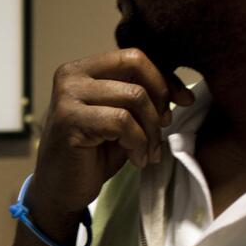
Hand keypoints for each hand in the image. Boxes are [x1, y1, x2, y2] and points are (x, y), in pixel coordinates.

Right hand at [29, 49, 194, 225]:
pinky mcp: (69, 120)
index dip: (164, 77)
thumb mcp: (120, 118)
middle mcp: (71, 76)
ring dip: (151, 129)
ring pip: (134, 96)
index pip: (133, 56)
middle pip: (136, 68)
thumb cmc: (93, 154)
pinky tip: (137, 159)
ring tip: (148, 151)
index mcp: (82, 69)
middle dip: (159, 100)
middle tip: (161, 128)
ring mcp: (67, 97)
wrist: (61, 189)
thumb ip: (138, 98)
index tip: (184, 101)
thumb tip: (180, 91)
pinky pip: (122, 122)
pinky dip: (139, 143)